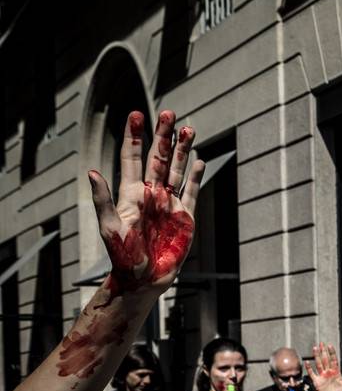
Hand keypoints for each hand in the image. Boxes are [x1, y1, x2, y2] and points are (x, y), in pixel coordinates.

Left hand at [89, 110, 206, 297]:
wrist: (144, 278)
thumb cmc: (122, 256)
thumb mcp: (109, 226)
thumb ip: (103, 198)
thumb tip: (92, 172)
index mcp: (131, 193)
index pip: (132, 158)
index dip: (135, 136)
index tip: (136, 114)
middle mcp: (150, 193)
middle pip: (158, 158)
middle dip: (163, 135)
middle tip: (169, 113)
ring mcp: (169, 204)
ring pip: (176, 169)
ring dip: (182, 150)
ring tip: (188, 129)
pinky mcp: (185, 217)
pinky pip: (191, 191)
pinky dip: (196, 176)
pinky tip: (199, 161)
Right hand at [309, 343, 341, 390]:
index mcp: (336, 372)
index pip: (333, 360)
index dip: (332, 353)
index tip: (330, 346)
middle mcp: (329, 373)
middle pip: (325, 360)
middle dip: (323, 351)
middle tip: (321, 344)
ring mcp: (322, 377)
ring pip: (318, 364)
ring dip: (316, 356)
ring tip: (315, 348)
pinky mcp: (317, 382)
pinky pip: (312, 374)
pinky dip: (309, 368)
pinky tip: (307, 362)